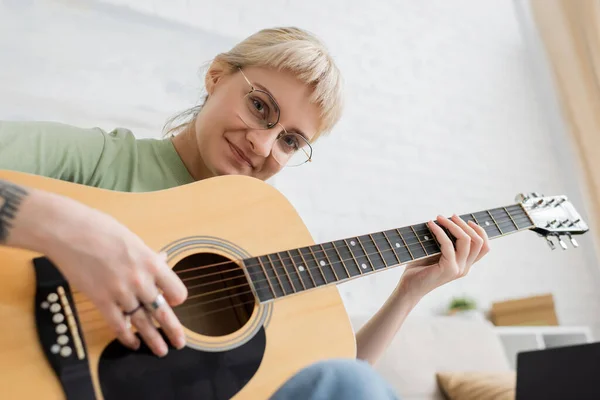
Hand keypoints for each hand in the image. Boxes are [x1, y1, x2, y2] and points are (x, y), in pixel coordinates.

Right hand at [40, 195, 187, 356]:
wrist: (69, 232)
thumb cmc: (102, 230)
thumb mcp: (134, 241)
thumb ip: (148, 257)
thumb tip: (161, 261)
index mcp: (152, 263)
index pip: (176, 290)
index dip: (177, 298)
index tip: (174, 301)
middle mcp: (140, 280)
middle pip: (163, 312)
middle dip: (173, 330)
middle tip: (180, 343)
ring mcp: (120, 292)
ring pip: (141, 323)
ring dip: (152, 339)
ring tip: (161, 351)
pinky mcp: (101, 300)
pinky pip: (118, 324)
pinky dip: (126, 337)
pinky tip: (133, 343)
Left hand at [396, 214, 489, 299]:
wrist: (409, 287)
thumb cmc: (419, 268)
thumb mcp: (436, 252)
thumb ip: (445, 241)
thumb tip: (446, 219)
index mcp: (465, 264)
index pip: (484, 247)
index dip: (479, 231)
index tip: (466, 220)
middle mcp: (465, 267)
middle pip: (478, 241)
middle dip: (465, 224)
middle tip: (451, 216)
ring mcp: (458, 269)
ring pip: (466, 241)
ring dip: (452, 225)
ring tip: (439, 217)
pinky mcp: (448, 269)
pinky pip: (448, 245)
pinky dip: (440, 231)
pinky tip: (431, 225)